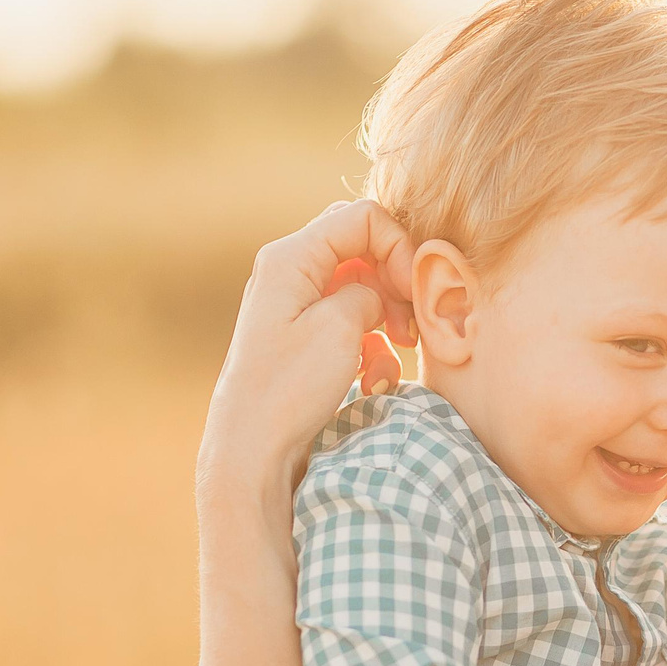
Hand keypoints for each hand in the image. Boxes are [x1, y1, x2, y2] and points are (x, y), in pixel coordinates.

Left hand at [198, 200, 420, 509]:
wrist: (252, 447)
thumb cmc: (288, 387)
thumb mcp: (339, 328)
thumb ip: (369, 291)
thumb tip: (378, 295)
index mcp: (290, 257)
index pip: (364, 218)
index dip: (400, 248)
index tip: (414, 291)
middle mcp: (289, 272)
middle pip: (363, 247)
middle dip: (395, 280)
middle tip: (409, 320)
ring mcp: (295, 305)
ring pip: (362, 287)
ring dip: (388, 316)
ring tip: (398, 350)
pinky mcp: (303, 337)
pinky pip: (350, 322)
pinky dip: (372, 345)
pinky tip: (374, 379)